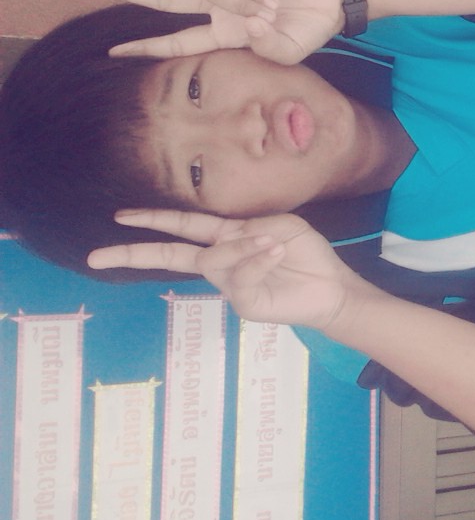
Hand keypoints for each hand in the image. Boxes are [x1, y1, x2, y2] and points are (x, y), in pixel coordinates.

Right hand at [88, 209, 360, 329]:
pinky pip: (239, 276)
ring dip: (244, 247)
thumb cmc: (306, 254)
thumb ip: (250, 228)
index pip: (184, 228)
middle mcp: (221, 262)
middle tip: (97, 255)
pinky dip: (258, 260)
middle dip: (134, 253)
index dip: (154, 220)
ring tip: (275, 244)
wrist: (332, 285)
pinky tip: (276, 254)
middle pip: (170, 255)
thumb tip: (229, 241)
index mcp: (227, 238)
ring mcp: (230, 285)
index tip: (120, 217)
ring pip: (216, 260)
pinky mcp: (243, 303)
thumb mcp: (281, 226)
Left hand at [91, 0, 344, 64]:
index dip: (148, 46)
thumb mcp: (283, 55)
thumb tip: (250, 23)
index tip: (115, 51)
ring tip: (269, 15)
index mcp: (224, 32)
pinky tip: (274, 1)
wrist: (331, 4)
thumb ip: (263, 49)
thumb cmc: (306, 32)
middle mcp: (220, 5)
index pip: (178, 41)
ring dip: (238, 6)